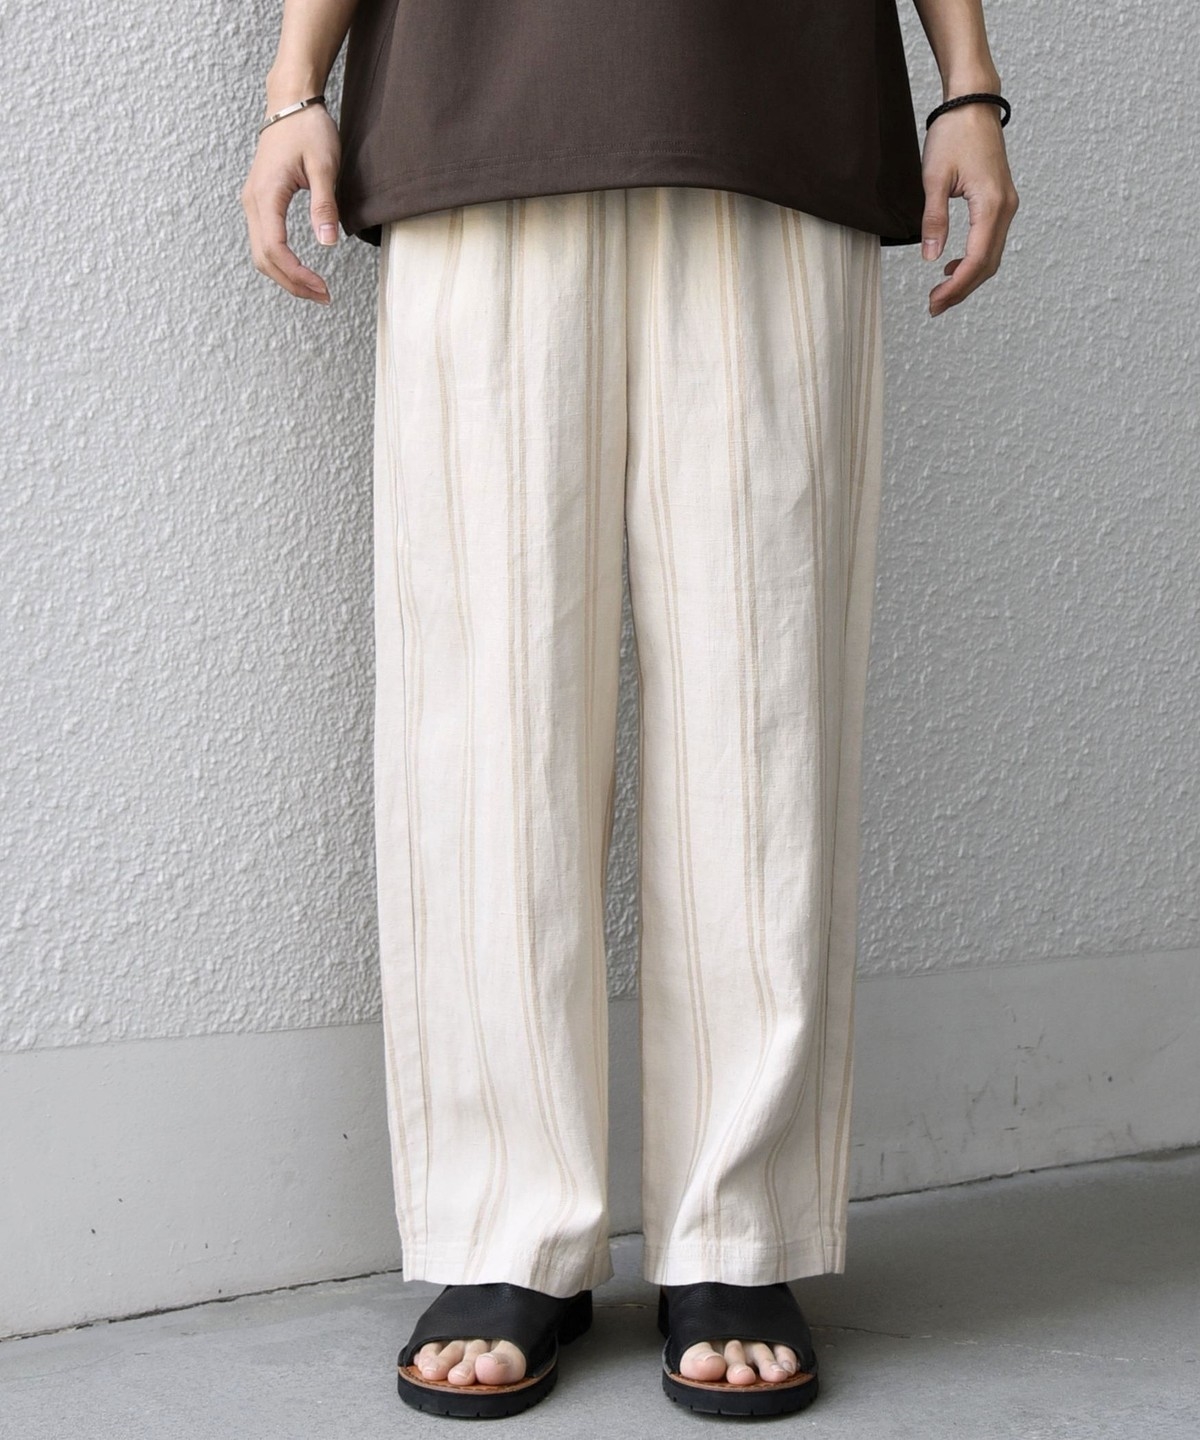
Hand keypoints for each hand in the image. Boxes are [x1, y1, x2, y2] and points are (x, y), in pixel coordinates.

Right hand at [241, 101, 341, 303]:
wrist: (290, 103)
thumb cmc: (308, 129)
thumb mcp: (324, 166)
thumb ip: (324, 206)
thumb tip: (327, 244)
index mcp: (266, 195)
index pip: (274, 249)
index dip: (297, 275)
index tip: (323, 288)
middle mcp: (252, 202)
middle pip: (264, 259)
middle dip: (293, 283)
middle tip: (324, 296)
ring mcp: (253, 203)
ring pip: (261, 254)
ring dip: (286, 276)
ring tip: (316, 289)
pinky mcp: (259, 202)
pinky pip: (264, 242)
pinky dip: (280, 262)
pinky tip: (301, 270)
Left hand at [920, 102, 1018, 316]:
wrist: (972, 103)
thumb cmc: (953, 134)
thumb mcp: (934, 179)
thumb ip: (933, 220)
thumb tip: (931, 258)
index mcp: (991, 205)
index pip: (976, 260)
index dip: (956, 288)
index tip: (934, 303)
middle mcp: (1006, 208)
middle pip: (988, 264)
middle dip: (961, 290)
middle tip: (934, 307)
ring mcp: (1007, 204)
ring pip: (991, 255)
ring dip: (968, 278)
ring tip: (940, 293)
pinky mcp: (1001, 200)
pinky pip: (991, 240)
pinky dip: (974, 259)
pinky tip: (952, 266)